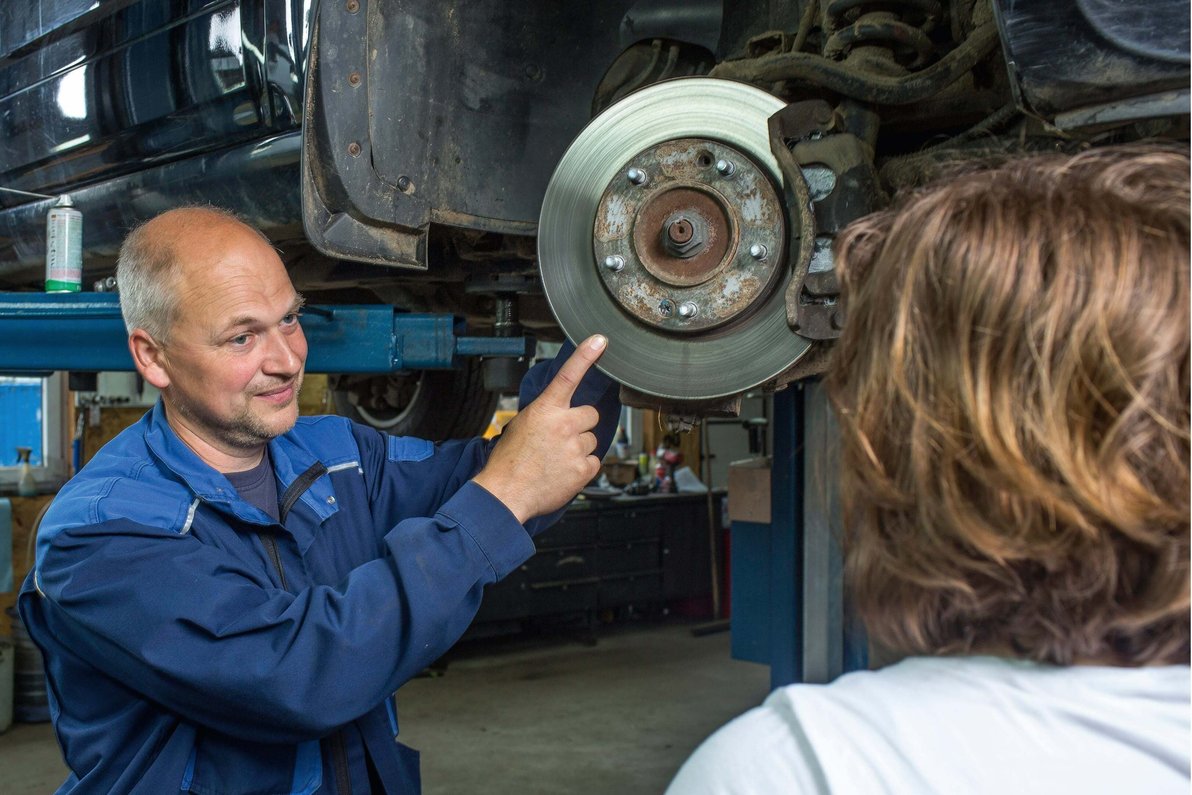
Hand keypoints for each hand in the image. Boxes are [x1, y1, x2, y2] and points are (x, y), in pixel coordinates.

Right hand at [473, 335, 607, 522]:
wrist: (505, 494)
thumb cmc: (509, 462)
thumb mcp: (520, 426)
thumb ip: (544, 415)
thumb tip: (558, 413)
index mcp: (545, 410)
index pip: (569, 375)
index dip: (586, 355)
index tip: (600, 340)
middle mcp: (564, 424)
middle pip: (591, 415)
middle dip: (580, 425)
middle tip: (561, 440)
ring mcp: (575, 447)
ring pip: (592, 440)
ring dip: (579, 448)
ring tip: (557, 460)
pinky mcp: (583, 469)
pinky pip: (594, 462)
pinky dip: (582, 468)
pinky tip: (563, 473)